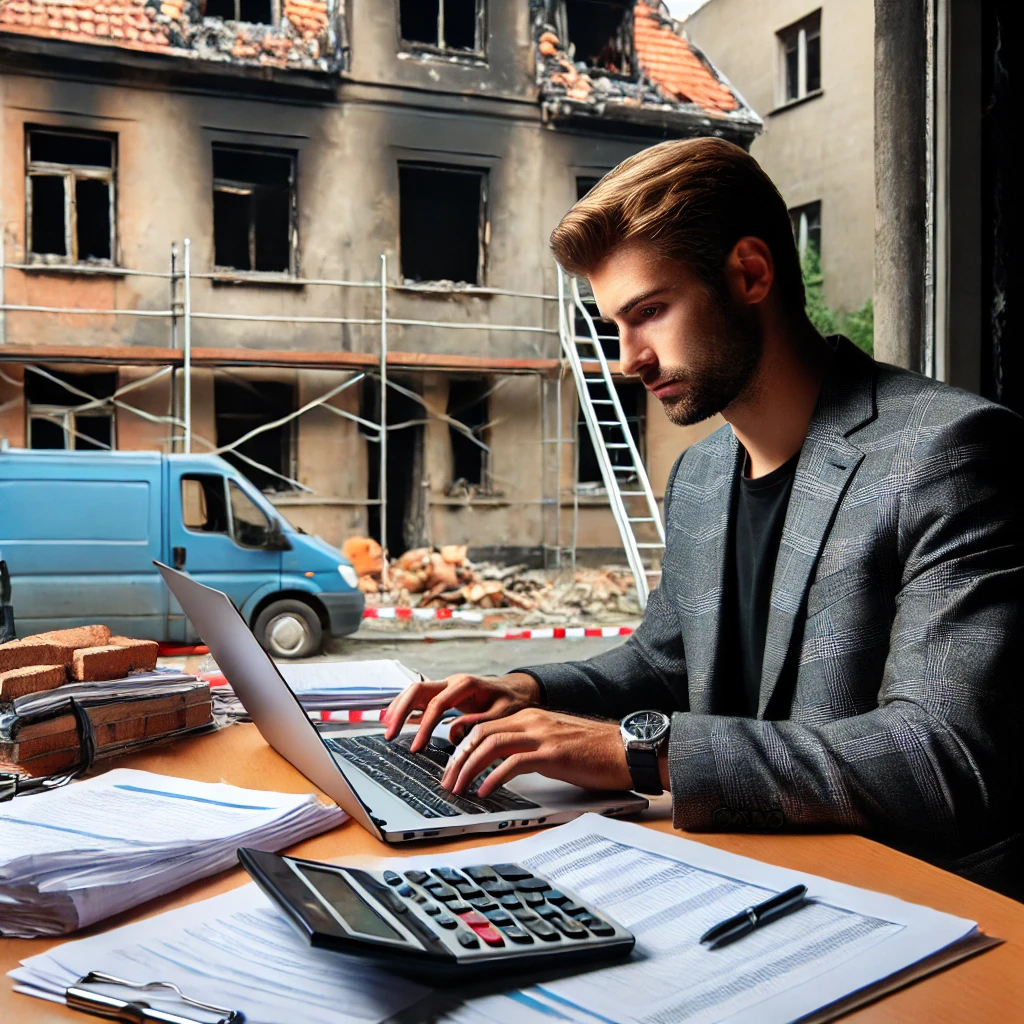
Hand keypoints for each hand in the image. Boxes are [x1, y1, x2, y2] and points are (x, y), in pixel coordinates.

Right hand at [382, 672, 540, 752]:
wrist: (518, 690)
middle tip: (390, 734)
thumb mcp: (502, 714)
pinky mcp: (445, 693)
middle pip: (417, 690)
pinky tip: (397, 721)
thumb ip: (479, 723)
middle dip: (400, 711)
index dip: (424, 727)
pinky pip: (420, 698)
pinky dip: (406, 708)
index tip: (416, 747)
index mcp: (465, 684)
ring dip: (399, 708)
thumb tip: (453, 734)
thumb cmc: (512, 702)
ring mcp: (446, 685)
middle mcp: (452, 681)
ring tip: (388, 729)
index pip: (437, 704)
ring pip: (414, 691)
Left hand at [440, 708, 632, 798]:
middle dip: (457, 759)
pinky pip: (513, 763)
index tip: (451, 768)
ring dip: (468, 769)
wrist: (627, 749)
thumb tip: (502, 767)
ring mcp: (542, 735)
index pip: (483, 727)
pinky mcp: (552, 753)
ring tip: (458, 789)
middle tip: (446, 782)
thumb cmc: (594, 752)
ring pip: (490, 745)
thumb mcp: (554, 743)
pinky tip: (484, 792)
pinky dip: (493, 778)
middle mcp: (532, 720)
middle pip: (480, 734)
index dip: (461, 747)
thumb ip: (529, 748)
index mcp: (530, 716)